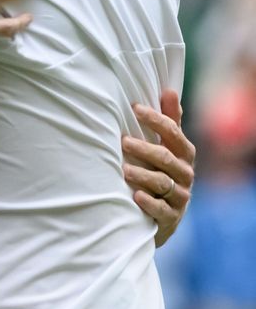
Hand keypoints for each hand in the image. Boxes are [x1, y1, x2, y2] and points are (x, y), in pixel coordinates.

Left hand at [122, 89, 195, 246]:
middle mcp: (185, 174)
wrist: (164, 216)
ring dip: (143, 175)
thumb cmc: (162, 171)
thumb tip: (169, 90)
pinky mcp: (171, 218)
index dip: (156, 120)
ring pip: (163, 183)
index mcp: (184, 154)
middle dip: (145, 149)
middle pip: (166, 158)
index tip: (135, 109)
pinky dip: (150, 203)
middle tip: (123, 142)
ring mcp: (180, 197)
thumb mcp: (167, 147)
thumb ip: (170, 121)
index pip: (173, 133)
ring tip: (123, 170)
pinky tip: (136, 196)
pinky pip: (162, 210)